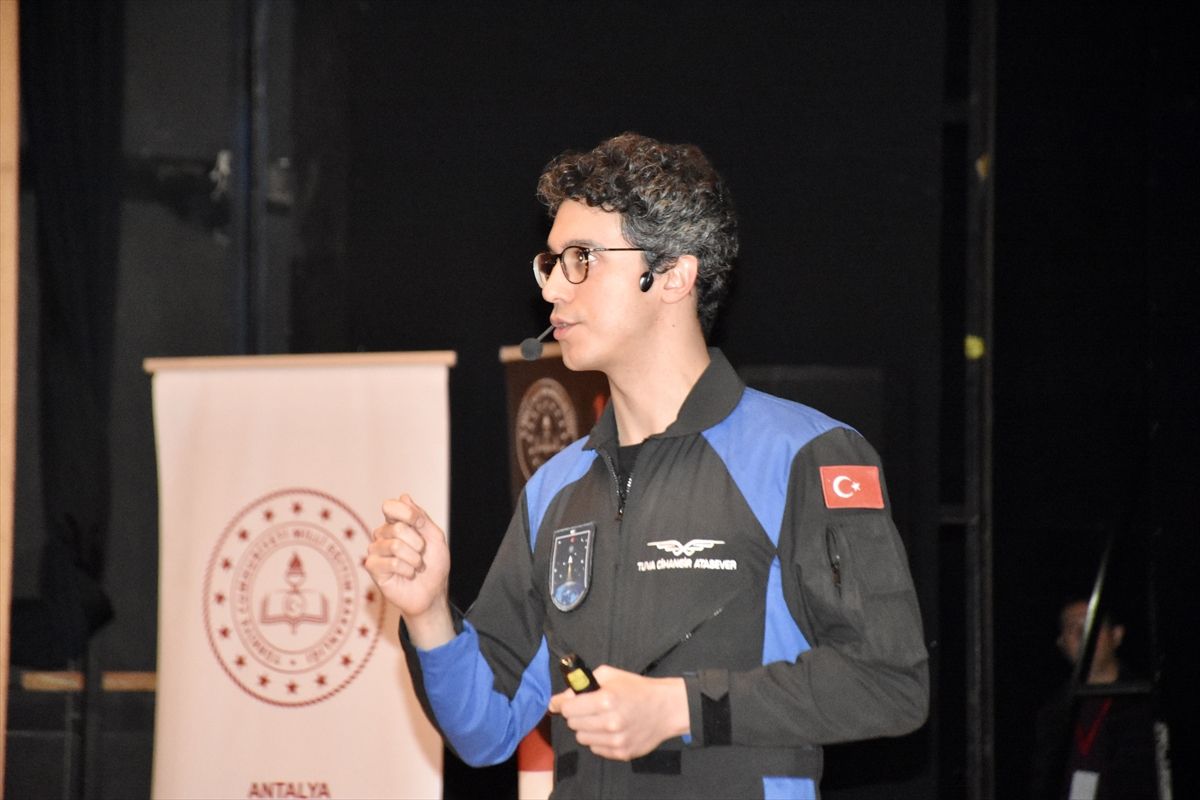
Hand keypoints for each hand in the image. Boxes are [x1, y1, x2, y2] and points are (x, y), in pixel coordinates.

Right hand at [365, 494, 453, 647]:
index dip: (408, 514)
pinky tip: (408, 575)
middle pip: (397, 527)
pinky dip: (407, 570)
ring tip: (416, 566)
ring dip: (414, 559)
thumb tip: (404, 496)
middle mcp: (382, 534)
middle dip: (417, 543)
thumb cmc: (433, 565)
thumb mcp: (435, 537)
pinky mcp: (372, 567)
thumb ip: (420, 517)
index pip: (390, 506)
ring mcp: (376, 550)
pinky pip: (391, 563)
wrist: (432, 592)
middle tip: (421, 554)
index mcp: (396, 523)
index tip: (421, 524)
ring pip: (395, 545)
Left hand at [548, 666, 689, 760]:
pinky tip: (610, 730)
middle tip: (588, 708)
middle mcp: (609, 723)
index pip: (567, 709)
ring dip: (586, 728)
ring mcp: (616, 741)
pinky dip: (598, 740)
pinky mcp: (622, 753)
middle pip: (573, 724)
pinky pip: (596, 749)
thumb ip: (584, 682)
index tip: (561, 703)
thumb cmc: (637, 689)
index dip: (563, 704)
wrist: (666, 708)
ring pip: (582, 738)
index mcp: (605, 700)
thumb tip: (561, 698)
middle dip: (576, 715)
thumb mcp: (611, 675)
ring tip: (600, 719)